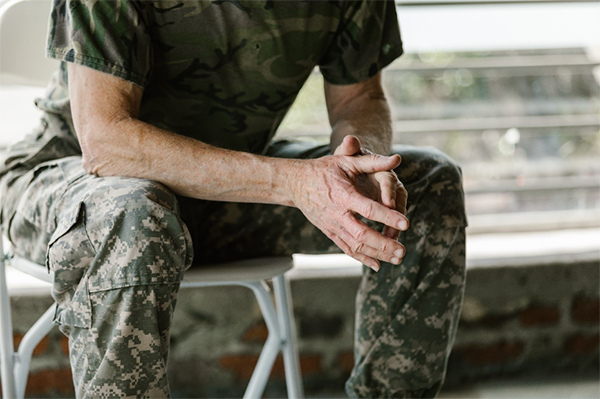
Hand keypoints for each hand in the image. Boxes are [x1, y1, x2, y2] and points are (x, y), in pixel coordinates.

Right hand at [288, 148, 408, 270]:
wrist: (296, 183)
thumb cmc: (324, 169)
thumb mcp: (346, 161)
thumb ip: (372, 161)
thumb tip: (397, 159)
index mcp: (343, 195)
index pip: (368, 209)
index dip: (387, 216)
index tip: (406, 223)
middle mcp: (337, 214)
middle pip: (362, 234)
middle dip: (384, 244)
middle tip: (403, 250)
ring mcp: (332, 226)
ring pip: (356, 246)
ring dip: (377, 254)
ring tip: (397, 258)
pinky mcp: (330, 232)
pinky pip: (346, 249)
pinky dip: (362, 258)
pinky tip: (377, 265)